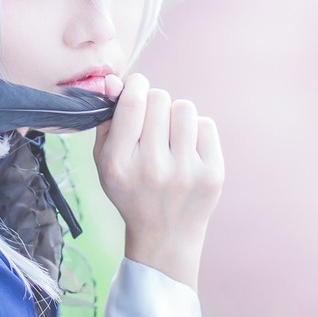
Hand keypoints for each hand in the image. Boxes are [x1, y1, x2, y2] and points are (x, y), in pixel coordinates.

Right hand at [93, 73, 223, 289]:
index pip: (133, 102)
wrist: (165, 235)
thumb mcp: (106, 161)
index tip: (137, 90)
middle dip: (155, 103)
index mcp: (118, 164)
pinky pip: (206, 125)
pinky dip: (195, 132)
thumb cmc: (131, 190)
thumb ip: (107, 120)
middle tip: (153, 124)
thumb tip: (114, 81)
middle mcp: (151, 169)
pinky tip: (187, 150)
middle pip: (159, 99)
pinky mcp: (212, 174)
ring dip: (175, 115)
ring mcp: (185, 173)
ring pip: (184, 108)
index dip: (136, 86)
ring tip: (171, 136)